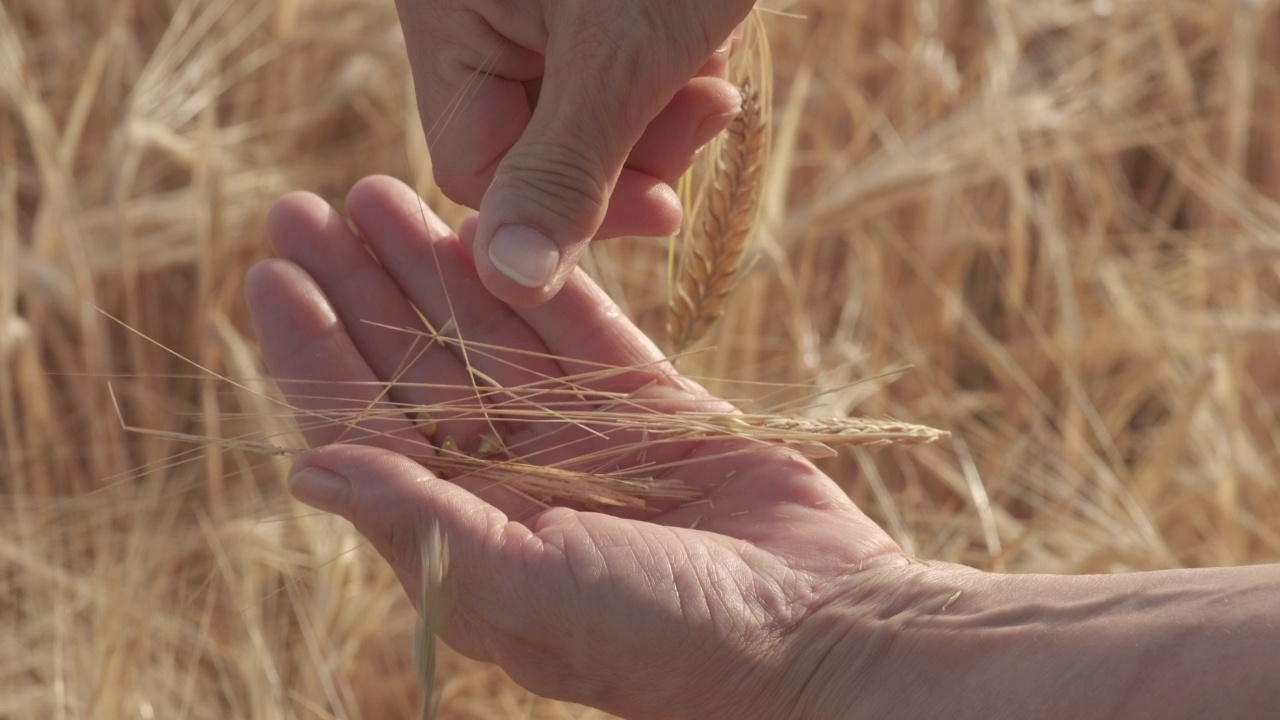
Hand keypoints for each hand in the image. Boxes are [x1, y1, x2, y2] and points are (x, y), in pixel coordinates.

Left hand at [244, 175, 910, 718]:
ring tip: (382, 194)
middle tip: (310, 209)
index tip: (273, 275)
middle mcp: (514, 482)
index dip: (315, 353)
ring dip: (436, 267)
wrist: (815, 630)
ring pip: (491, 335)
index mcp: (467, 536)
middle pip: (418, 367)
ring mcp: (584, 440)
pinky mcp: (653, 409)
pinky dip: (538, 282)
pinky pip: (583, 330)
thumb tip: (305, 470)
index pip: (367, 430)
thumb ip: (420, 523)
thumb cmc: (663, 638)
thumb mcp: (523, 590)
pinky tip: (489, 231)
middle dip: (363, 290)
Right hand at [396, 0, 756, 305]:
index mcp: (444, 18)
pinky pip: (616, 74)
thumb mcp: (622, 57)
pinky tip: (707, 38)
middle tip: (701, 111)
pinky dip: (670, 72)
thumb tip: (508, 287)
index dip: (569, 206)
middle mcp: (471, 14)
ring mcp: (530, 7)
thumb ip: (565, 175)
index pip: (476, 170)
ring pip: (585, 115)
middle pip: (535, 146)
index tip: (660, 204)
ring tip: (710, 59)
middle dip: (630, 148)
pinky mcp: (585, 6)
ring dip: (660, 111)